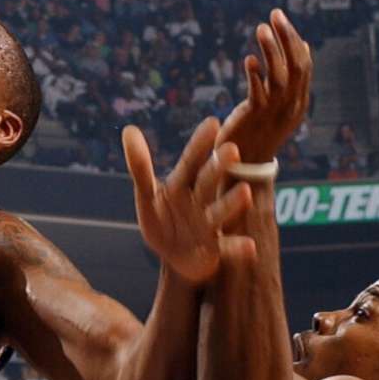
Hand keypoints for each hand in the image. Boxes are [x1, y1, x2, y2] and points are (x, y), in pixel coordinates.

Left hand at [124, 116, 255, 286]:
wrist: (176, 257)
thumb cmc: (164, 220)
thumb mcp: (147, 195)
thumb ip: (140, 166)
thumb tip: (129, 129)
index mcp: (182, 184)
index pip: (189, 161)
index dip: (198, 143)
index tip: (212, 122)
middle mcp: (199, 200)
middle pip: (207, 182)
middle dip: (218, 167)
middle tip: (231, 149)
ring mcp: (209, 225)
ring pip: (219, 213)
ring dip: (232, 203)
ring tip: (245, 192)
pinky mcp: (215, 250)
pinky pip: (228, 249)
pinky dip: (238, 248)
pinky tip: (250, 247)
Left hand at [215, 8, 311, 163]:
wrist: (245, 166)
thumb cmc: (260, 131)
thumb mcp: (281, 103)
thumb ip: (291, 77)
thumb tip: (304, 45)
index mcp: (299, 102)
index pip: (304, 65)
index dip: (294, 40)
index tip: (281, 19)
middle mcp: (291, 106)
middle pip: (296, 66)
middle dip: (287, 38)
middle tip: (275, 14)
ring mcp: (274, 113)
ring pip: (280, 77)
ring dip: (272, 51)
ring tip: (262, 29)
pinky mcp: (254, 119)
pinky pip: (258, 94)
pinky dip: (255, 75)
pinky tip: (249, 60)